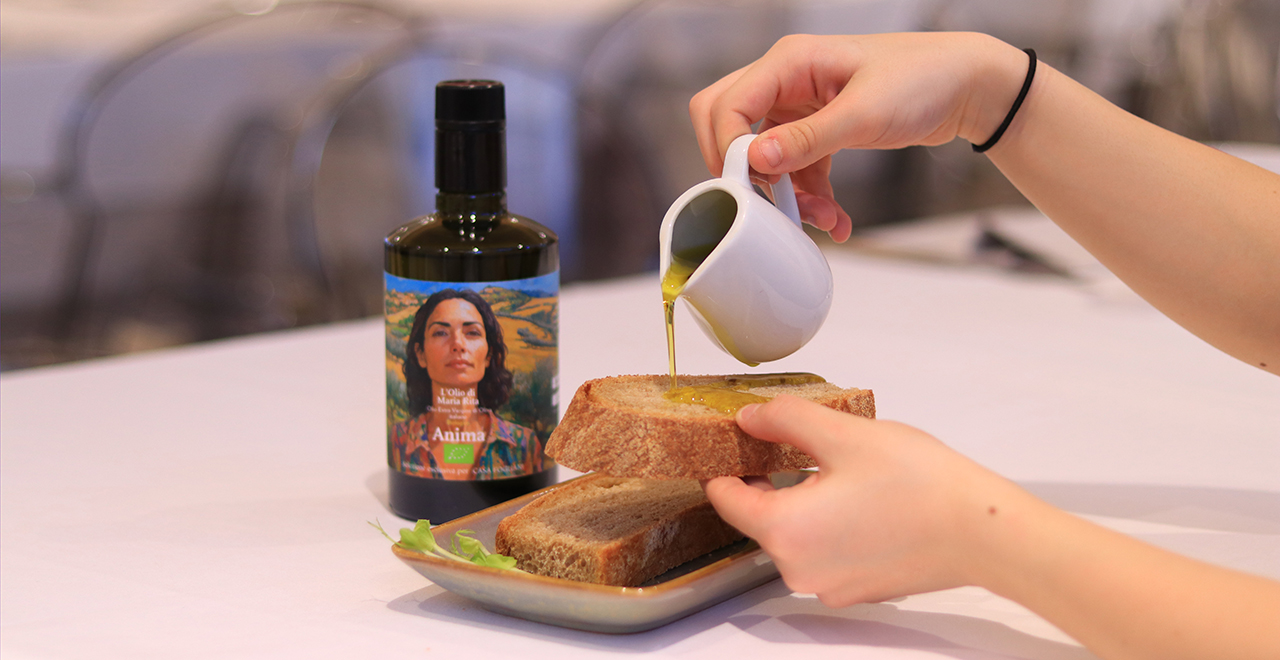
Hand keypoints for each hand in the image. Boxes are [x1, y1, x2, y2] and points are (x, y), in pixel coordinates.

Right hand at [689, 32, 1026, 241]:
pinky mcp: (818, 129)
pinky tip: (837, 218)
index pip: (727, 106)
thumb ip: (807, 139)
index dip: (730, 151)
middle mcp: (786, 80)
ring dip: (786, 193)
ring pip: (764, 156)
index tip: (752, 188)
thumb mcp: (864, 114)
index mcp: (789, 62)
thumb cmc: (924, 80)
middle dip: (745, 173)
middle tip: (767, 202)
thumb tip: (755, 159)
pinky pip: (795, 169)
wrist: (967, 86)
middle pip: (729, 126)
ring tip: (824, 218)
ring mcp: (800, 106)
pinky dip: (809, 196)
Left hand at [703, 395, 1013, 605]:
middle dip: (769, 479)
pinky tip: (860, 498)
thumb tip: (750, 418)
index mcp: (784, 531)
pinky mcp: (856, 589)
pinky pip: (824, 552)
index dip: (724, 463)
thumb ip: (785, 420)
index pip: (725, 497)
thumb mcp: (842, 434)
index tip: (734, 441)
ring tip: (838, 468)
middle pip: (759, 517)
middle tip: (793, 443)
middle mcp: (798, 569)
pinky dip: (829, 525)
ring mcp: (828, 585)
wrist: (983, 532)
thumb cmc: (921, 485)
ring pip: (793, 534)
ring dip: (802, 501)